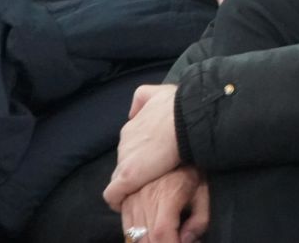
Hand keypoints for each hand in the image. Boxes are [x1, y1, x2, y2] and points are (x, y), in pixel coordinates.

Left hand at [104, 84, 181, 210]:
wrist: (185, 120)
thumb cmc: (178, 107)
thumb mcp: (158, 93)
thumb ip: (142, 100)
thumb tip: (132, 112)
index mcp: (131, 126)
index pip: (130, 147)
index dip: (140, 156)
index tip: (152, 162)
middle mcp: (124, 143)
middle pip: (125, 161)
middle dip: (136, 169)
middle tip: (154, 176)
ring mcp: (124, 160)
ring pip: (120, 177)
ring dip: (131, 184)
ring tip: (146, 190)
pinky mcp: (127, 177)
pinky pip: (113, 195)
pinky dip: (117, 201)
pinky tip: (125, 205)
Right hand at [118, 167, 209, 242]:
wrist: (173, 143)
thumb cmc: (191, 170)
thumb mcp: (203, 193)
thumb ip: (199, 220)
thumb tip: (185, 240)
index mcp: (167, 196)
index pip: (161, 233)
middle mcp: (145, 198)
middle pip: (145, 238)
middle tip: (174, 239)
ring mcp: (131, 198)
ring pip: (132, 234)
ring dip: (147, 241)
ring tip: (164, 236)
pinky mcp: (124, 198)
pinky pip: (125, 225)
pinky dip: (136, 235)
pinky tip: (149, 233)